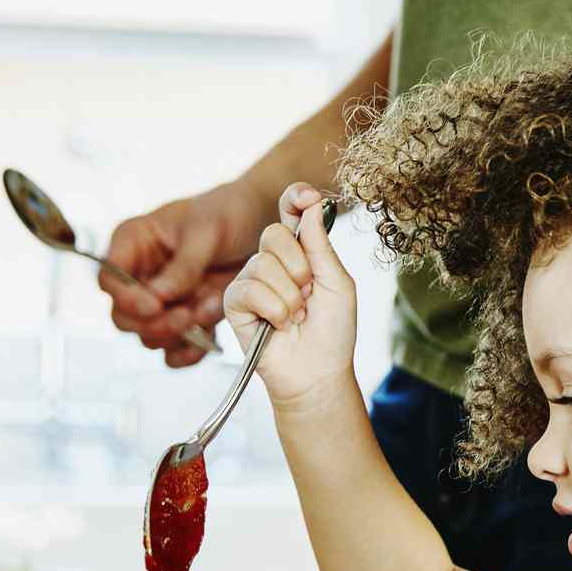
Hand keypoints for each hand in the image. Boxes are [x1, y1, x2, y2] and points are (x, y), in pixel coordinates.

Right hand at [100, 183, 259, 368]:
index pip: (108, 279)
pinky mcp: (186, 318)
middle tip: (186, 316)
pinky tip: (207, 343)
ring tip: (210, 309)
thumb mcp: (206, 231)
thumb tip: (157, 298)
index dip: (124, 298)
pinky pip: (175, 349)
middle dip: (153, 324)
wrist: (260, 222)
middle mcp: (142, 275)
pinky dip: (189, 352)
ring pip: (149, 336)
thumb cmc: (228, 213)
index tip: (153, 306)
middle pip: (123, 317)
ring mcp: (163, 300)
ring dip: (178, 334)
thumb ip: (182, 266)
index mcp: (134, 244)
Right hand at [220, 183, 358, 412]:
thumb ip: (320, 245)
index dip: (295, 198)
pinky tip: (277, 326)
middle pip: (272, 233)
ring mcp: (251, 281)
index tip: (308, 197)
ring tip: (295, 318)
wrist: (317, 373)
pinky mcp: (234, 303)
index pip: (290, 213)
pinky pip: (248, 289)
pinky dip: (272, 310)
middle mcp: (272, 262)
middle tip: (308, 294)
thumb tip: (310, 205)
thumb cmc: (333, 332)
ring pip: (263, 264)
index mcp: (299, 252)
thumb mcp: (337, 284)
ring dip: (289, 298)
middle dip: (298, 266)